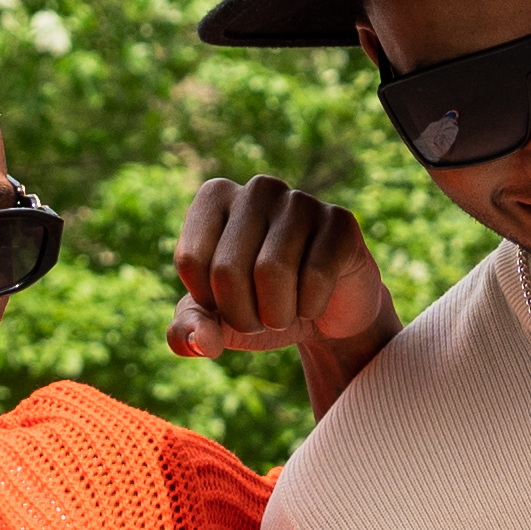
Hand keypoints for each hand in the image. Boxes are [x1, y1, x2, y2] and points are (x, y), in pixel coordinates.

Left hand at [171, 177, 399, 390]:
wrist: (325, 314)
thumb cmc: (261, 305)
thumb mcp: (217, 321)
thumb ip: (189, 329)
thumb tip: (199, 340)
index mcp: (215, 197)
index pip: (190, 260)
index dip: (209, 301)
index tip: (229, 300)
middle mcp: (257, 188)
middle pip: (227, 269)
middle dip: (242, 316)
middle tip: (261, 318)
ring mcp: (301, 201)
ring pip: (271, 272)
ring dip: (277, 316)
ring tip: (288, 311)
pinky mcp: (340, 221)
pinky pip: (315, 277)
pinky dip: (312, 307)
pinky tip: (317, 300)